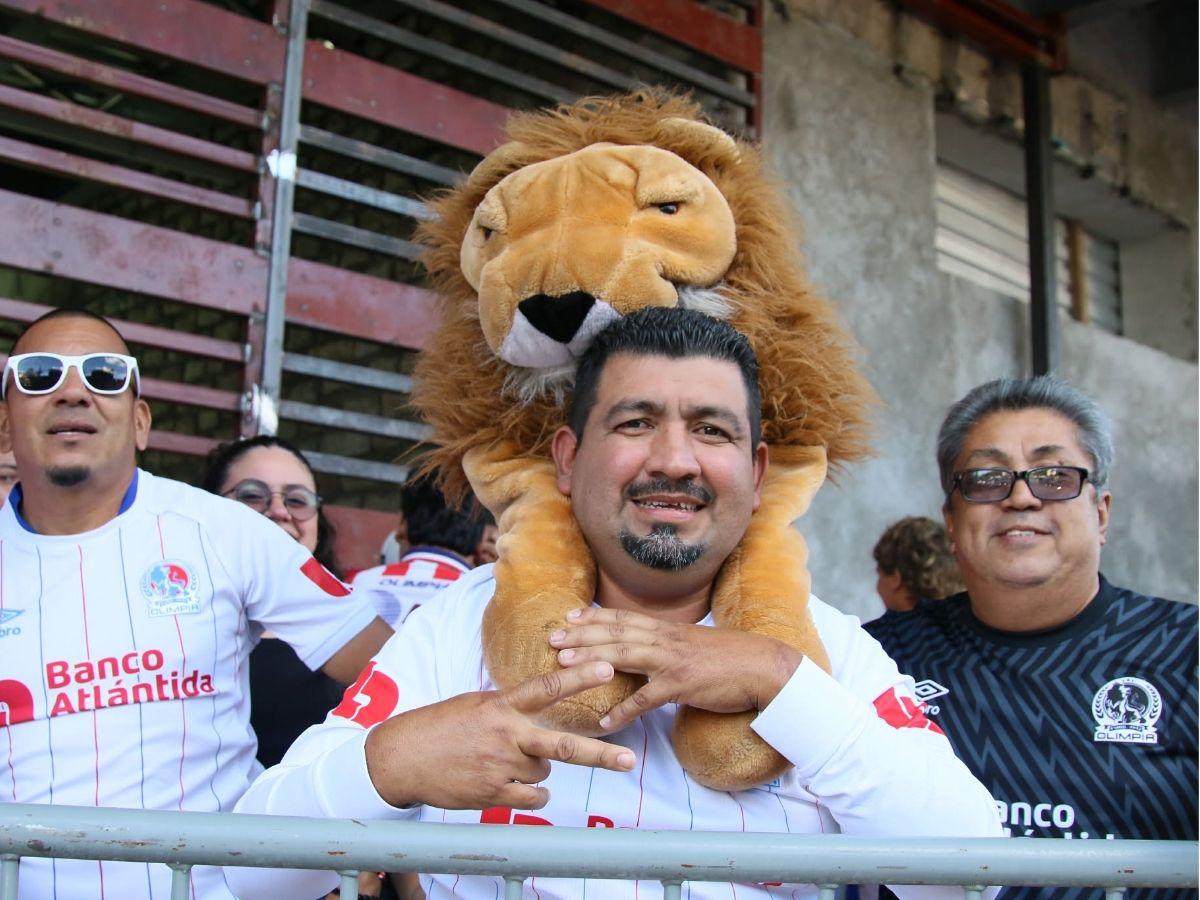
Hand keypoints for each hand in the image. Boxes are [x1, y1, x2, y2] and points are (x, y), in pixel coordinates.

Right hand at [364, 662, 635, 809]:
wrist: (403, 757)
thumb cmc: (443, 726)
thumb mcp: (477, 704)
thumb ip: (511, 707)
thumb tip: (542, 710)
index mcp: (502, 706)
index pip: (547, 688)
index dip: (579, 677)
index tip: (607, 668)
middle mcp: (506, 735)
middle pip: (562, 745)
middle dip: (600, 754)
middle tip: (630, 760)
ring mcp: (500, 766)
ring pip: (545, 769)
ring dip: (535, 766)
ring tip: (504, 758)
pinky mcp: (493, 793)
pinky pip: (533, 795)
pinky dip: (532, 792)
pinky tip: (510, 782)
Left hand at [549, 607, 801, 731]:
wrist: (763, 666)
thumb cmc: (730, 657)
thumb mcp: (694, 643)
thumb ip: (668, 643)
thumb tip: (648, 646)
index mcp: (667, 628)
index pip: (624, 617)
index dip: (594, 616)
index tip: (569, 616)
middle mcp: (665, 639)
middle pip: (615, 632)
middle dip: (582, 634)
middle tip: (553, 639)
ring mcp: (672, 661)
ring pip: (624, 655)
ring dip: (592, 659)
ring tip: (565, 666)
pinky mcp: (682, 685)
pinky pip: (647, 699)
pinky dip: (624, 710)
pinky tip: (606, 721)